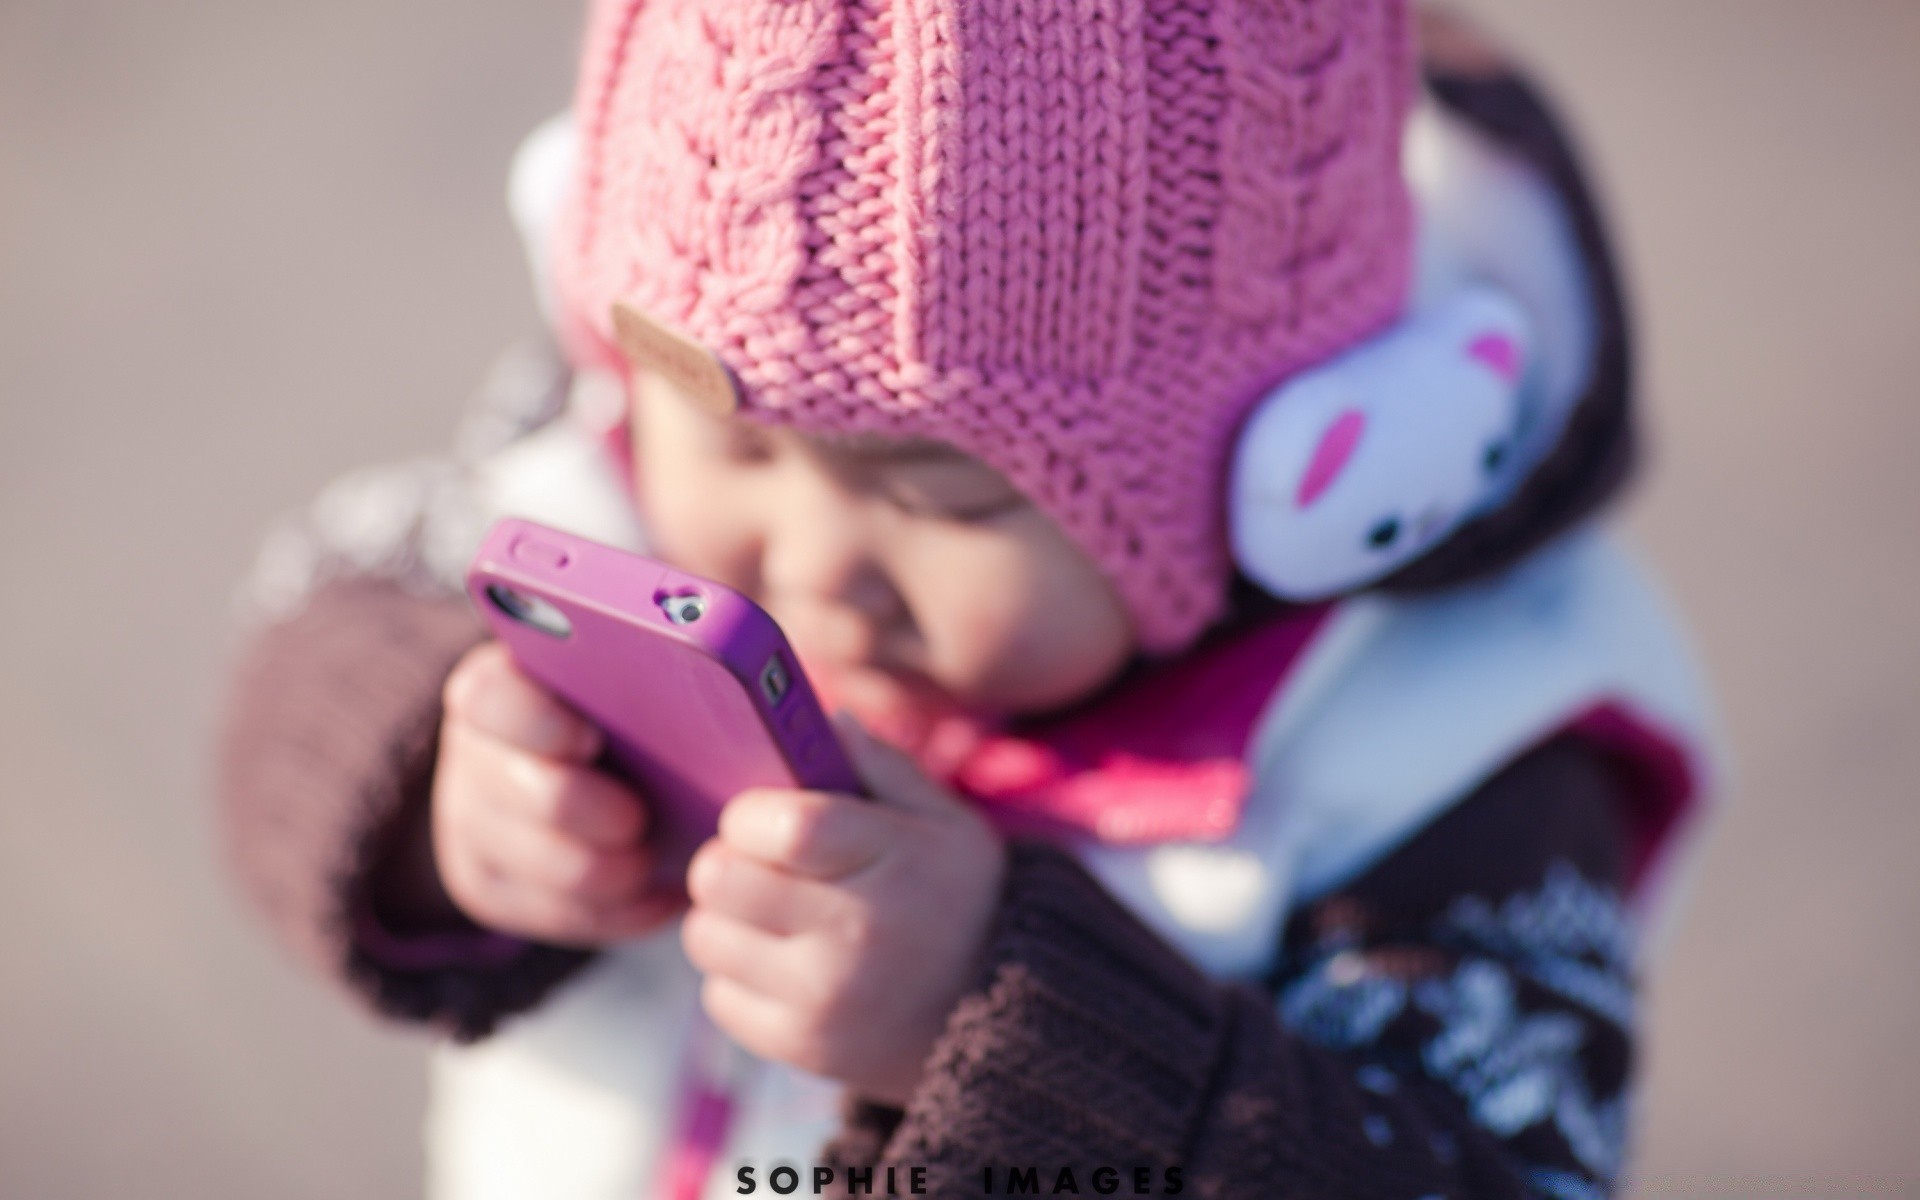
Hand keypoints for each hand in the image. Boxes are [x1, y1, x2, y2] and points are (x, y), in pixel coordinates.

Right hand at [430, 641, 679, 945]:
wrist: (568, 763)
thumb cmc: (616, 705)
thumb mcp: (624, 669)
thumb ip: (645, 662)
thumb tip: (711, 654)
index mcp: (498, 687)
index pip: (489, 697)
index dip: (542, 722)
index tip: (591, 735)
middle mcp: (473, 755)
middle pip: (540, 797)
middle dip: (607, 813)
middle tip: (647, 815)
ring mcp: (471, 826)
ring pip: (559, 869)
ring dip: (624, 868)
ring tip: (661, 855)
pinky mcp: (489, 888)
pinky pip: (566, 916)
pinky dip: (625, 908)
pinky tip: (662, 890)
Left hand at [681, 715, 1006, 1105]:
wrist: (998, 1017)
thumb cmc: (957, 899)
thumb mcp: (944, 821)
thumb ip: (880, 764)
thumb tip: (821, 717)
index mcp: (893, 860)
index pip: (785, 827)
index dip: (750, 815)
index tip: (759, 817)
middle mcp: (856, 934)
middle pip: (719, 879)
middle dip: (725, 861)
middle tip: (754, 864)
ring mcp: (824, 998)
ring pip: (705, 936)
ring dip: (725, 919)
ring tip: (771, 915)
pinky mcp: (800, 1047)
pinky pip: (716, 996)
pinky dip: (737, 977)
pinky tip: (783, 966)